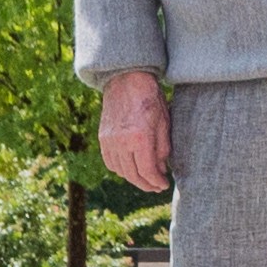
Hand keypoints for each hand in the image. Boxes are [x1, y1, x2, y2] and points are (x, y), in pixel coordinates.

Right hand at [99, 68, 171, 190]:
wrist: (127, 80)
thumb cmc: (150, 98)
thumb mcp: (164, 122)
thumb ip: (162, 149)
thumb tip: (161, 170)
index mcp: (139, 137)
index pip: (147, 170)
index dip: (157, 182)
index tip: (164, 185)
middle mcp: (121, 142)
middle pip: (133, 175)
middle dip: (146, 184)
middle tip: (156, 186)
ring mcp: (109, 140)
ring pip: (120, 171)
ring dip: (133, 178)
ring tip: (145, 178)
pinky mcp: (103, 137)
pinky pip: (110, 162)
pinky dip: (120, 169)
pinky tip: (130, 168)